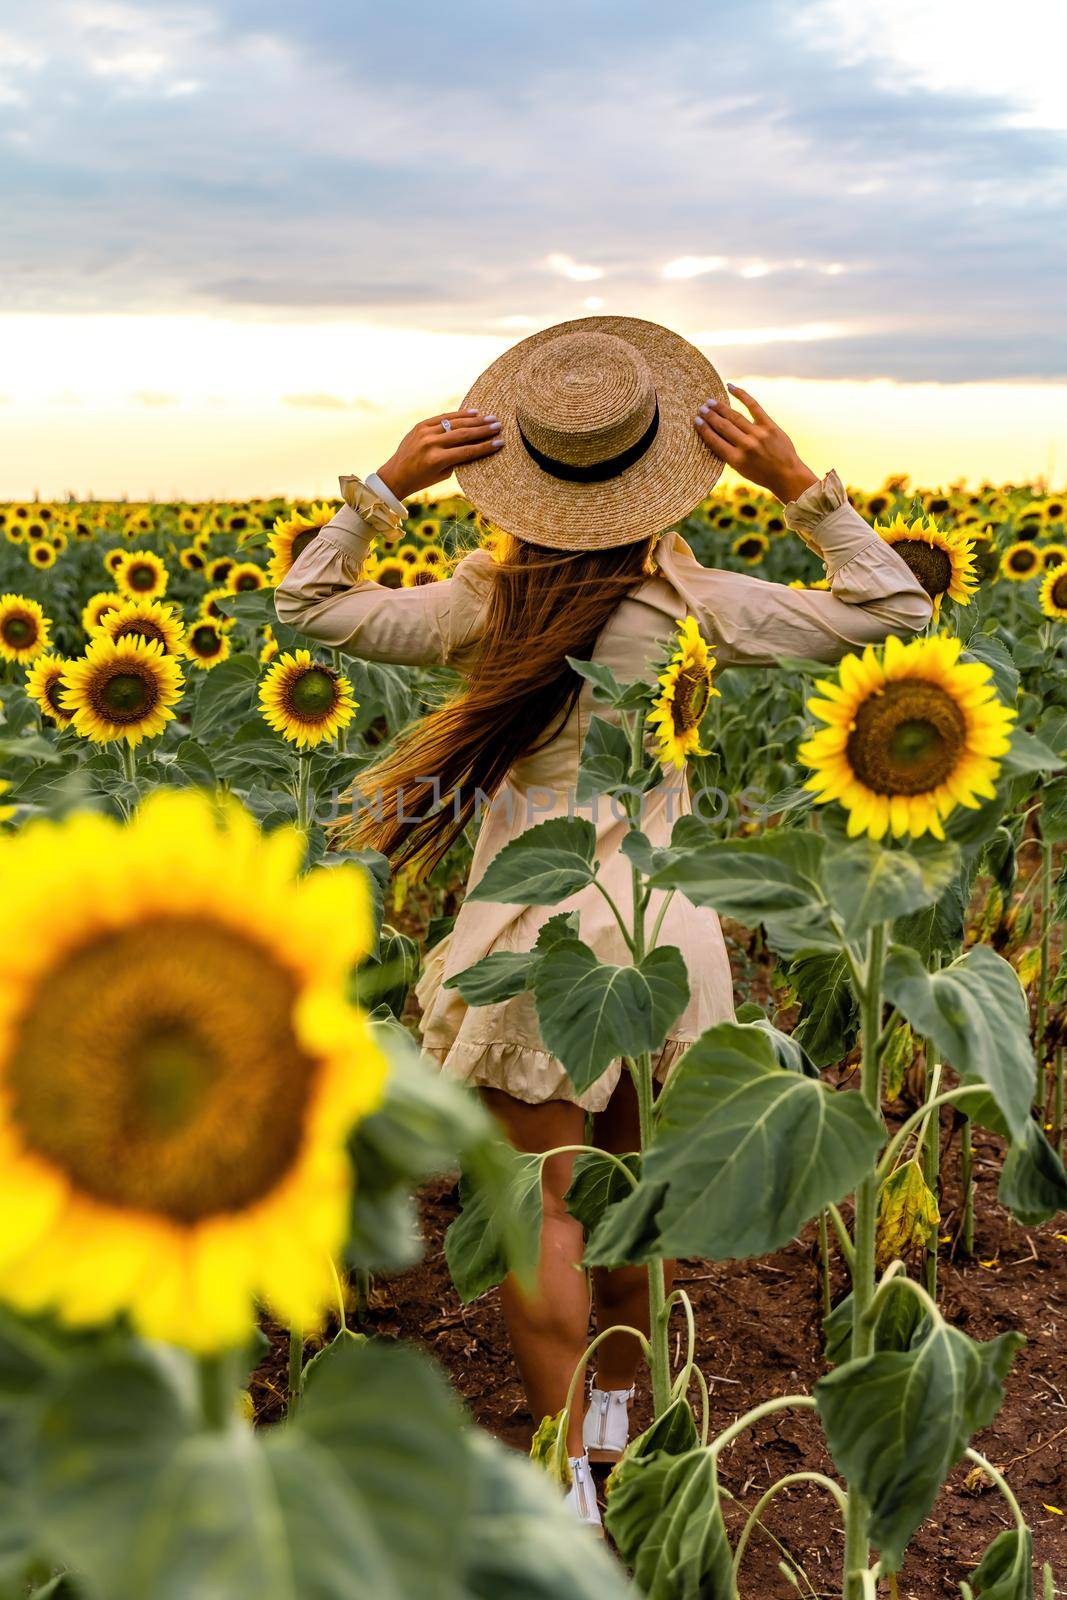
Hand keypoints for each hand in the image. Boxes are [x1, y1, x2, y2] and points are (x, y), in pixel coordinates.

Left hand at [376, 410, 503, 499]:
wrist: (395, 475)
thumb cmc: (421, 479)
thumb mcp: (442, 474)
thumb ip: (457, 458)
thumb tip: (474, 443)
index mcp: (437, 460)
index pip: (468, 451)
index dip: (485, 447)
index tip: (500, 443)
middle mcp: (431, 444)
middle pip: (463, 434)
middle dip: (483, 430)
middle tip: (498, 425)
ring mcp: (425, 432)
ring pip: (454, 423)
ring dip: (474, 420)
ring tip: (489, 418)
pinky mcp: (420, 425)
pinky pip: (443, 417)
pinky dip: (458, 415)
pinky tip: (472, 412)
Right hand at [694, 384, 817, 504]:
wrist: (787, 475)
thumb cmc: (761, 474)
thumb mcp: (741, 470)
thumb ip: (729, 454)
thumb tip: (714, 434)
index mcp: (736, 460)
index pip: (715, 441)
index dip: (704, 430)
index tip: (696, 421)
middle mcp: (746, 446)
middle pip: (723, 426)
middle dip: (710, 416)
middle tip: (701, 409)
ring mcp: (758, 435)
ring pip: (735, 416)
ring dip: (720, 408)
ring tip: (710, 402)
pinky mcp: (769, 426)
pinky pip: (753, 406)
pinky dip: (741, 395)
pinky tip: (731, 387)